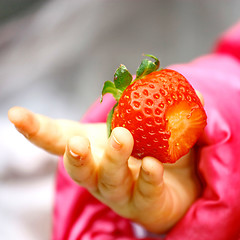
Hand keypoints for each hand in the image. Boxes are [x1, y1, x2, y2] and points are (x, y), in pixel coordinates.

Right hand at [8, 106, 201, 233]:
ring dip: (111, 160)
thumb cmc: (162, 152)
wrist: (183, 186)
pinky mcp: (143, 205)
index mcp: (97, 148)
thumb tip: (192, 90)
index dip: (36, 129)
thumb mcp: (161, 126)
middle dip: (74, 155)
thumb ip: (169, 108)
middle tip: (79, 140)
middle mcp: (101, 172)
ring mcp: (120, 192)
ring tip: (122, 138)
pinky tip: (153, 165)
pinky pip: (143, 191)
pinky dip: (147, 176)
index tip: (15, 114)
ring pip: (106, 181)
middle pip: (78, 167)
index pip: (60, 139)